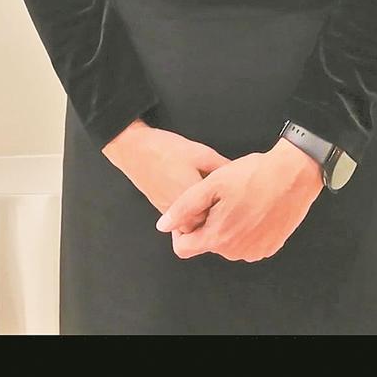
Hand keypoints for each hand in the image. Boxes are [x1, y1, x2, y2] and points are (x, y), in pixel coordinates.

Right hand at [102, 119, 230, 222]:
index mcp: (195, 200)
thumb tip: (241, 176)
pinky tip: (198, 198)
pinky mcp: (163, 211)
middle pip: (208, 226)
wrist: (134, 150)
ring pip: (194, 226)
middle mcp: (182, 214)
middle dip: (220, 217)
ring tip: (216, 203)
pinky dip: (192, 215)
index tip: (242, 204)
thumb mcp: (202, 153)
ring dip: (206, 218)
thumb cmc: (167, 150)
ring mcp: (170, 215)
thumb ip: (223, 167)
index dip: (233, 211)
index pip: (221, 217)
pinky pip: (182, 222)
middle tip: (232, 206)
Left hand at [155, 137, 323, 261]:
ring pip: (229, 243)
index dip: (181, 230)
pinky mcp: (270, 247)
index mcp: (217, 237)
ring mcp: (254, 251)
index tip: (192, 212)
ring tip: (240, 199)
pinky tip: (254, 207)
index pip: (183, 249)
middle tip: (222, 197)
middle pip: (208, 243)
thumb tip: (163, 225)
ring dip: (229, 225)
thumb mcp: (213, 184)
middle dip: (209, 223)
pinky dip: (247, 228)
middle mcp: (235, 252)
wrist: (294, 175)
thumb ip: (184, 207)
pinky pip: (249, 242)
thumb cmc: (254, 175)